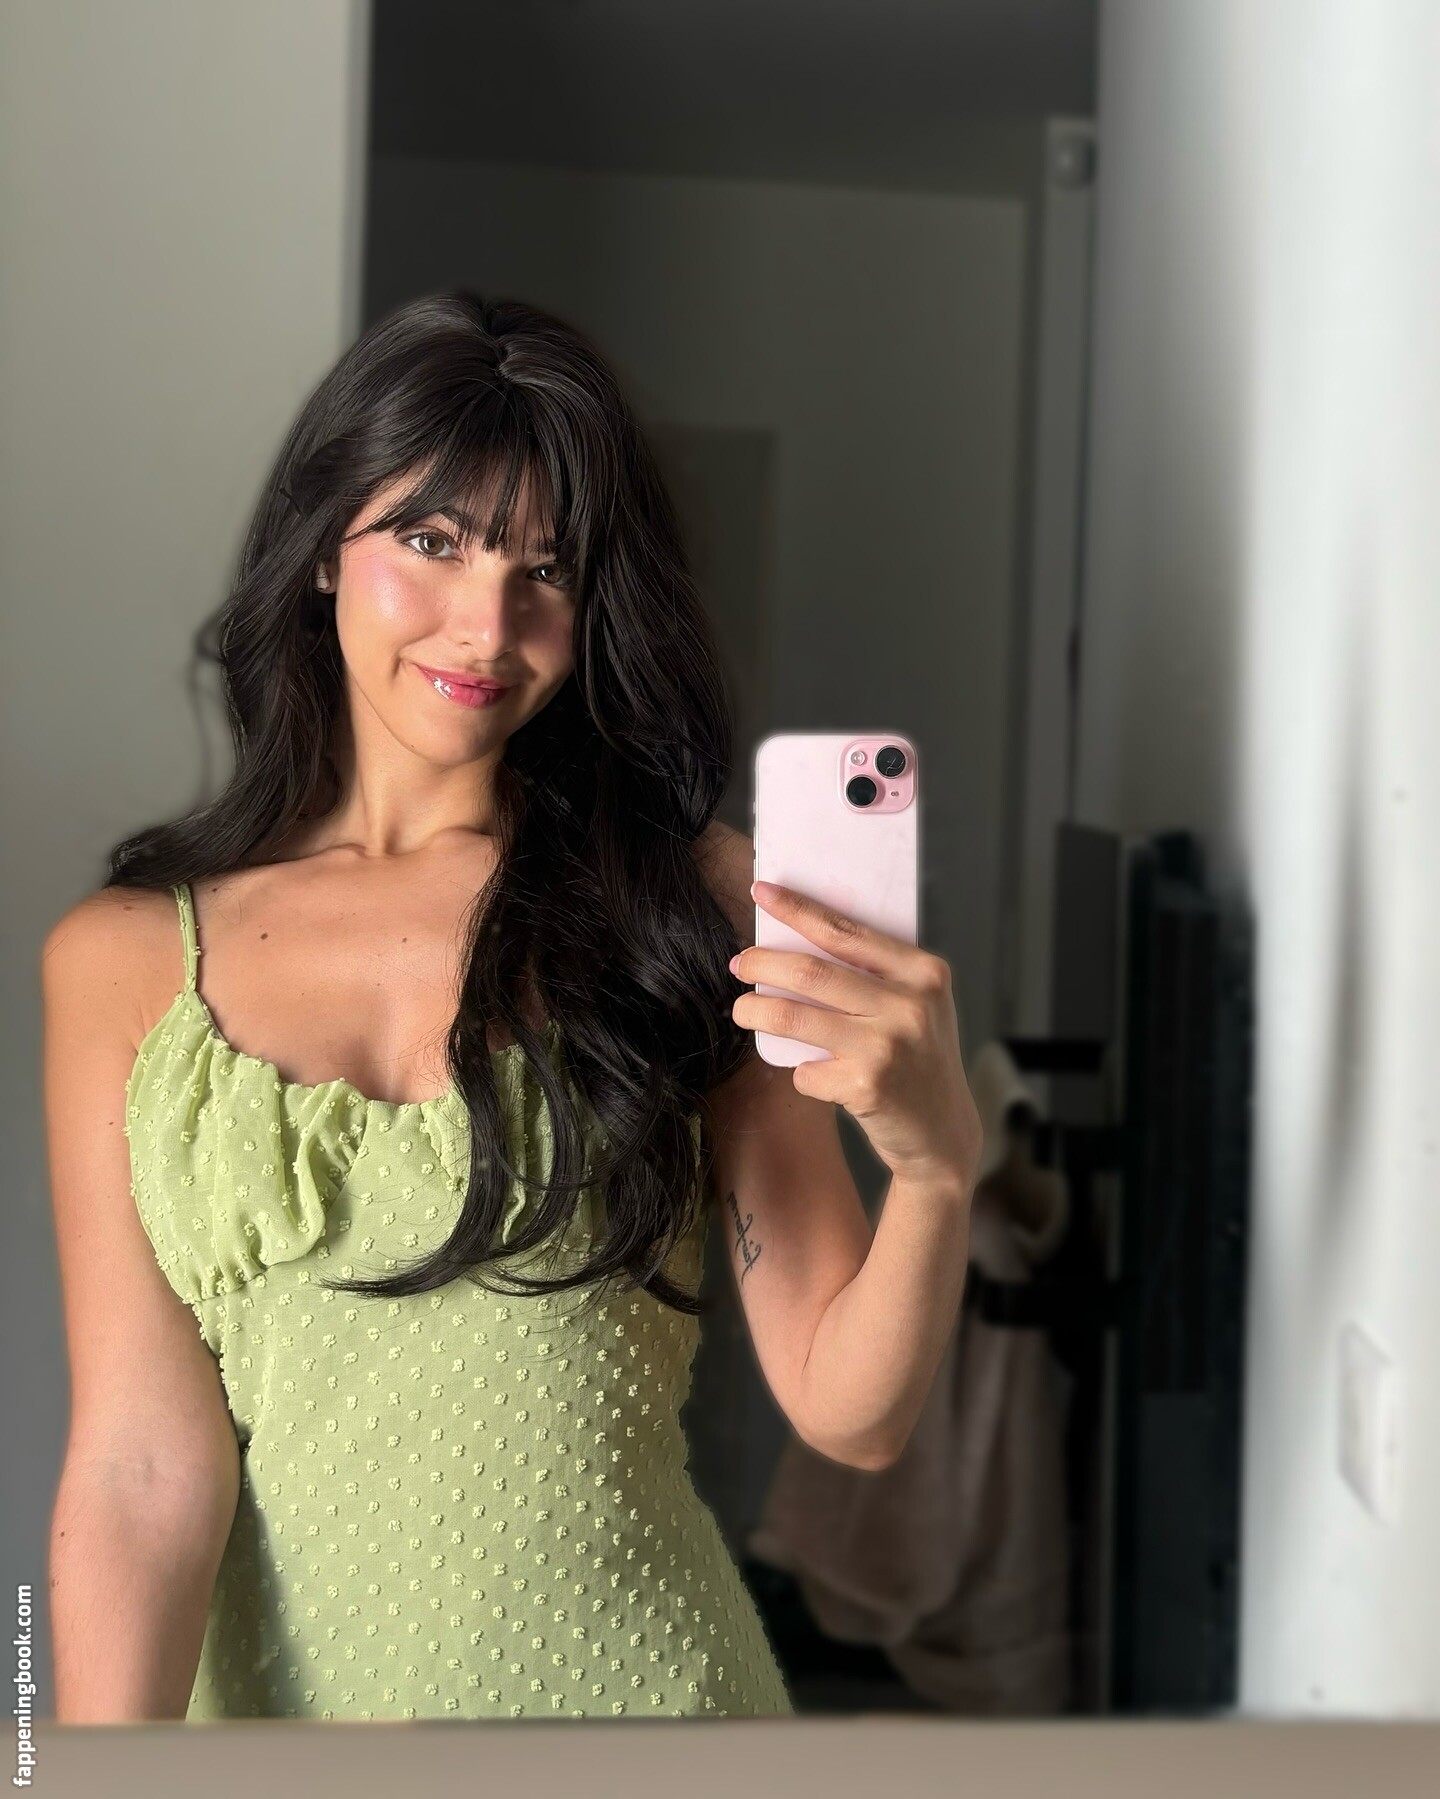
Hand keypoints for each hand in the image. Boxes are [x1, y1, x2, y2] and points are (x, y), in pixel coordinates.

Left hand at [730, 878, 981, 1190]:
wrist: (942, 1134)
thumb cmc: (916, 1060)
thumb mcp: (915, 1006)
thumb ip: (873, 974)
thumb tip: (795, 939)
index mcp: (923, 973)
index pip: (846, 932)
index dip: (797, 909)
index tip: (761, 891)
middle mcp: (909, 1006)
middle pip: (810, 971)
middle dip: (761, 964)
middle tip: (739, 964)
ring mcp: (887, 1047)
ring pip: (793, 1017)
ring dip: (754, 1012)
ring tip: (743, 1011)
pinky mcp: (866, 1087)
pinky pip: (805, 1070)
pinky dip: (800, 1071)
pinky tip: (815, 1075)